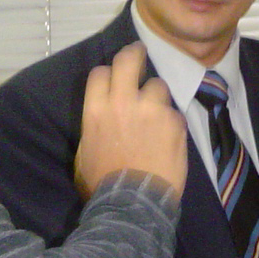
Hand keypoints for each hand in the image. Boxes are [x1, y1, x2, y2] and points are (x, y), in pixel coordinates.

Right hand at [74, 43, 185, 199]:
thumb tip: (100, 118)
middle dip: (134, 54)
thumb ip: (94, 127)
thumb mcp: (84, 153)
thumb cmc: (102, 183)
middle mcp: (123, 101)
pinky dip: (172, 122)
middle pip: (128, 59)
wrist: (133, 203)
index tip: (114, 78)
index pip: (100, 72)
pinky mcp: (174, 121)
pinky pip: (174, 112)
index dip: (108, 74)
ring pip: (158, 85)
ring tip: (158, 115)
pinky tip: (169, 138)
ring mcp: (152, 109)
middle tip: (139, 54)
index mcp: (96, 110)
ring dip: (157, 97)